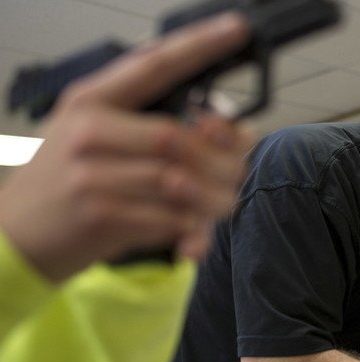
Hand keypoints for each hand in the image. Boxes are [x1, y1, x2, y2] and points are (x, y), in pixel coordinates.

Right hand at [0, 13, 252, 282]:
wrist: (18, 235)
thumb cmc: (68, 182)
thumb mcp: (96, 138)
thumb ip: (150, 125)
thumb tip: (227, 126)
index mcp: (91, 101)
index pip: (154, 65)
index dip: (199, 45)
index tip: (237, 30)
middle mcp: (88, 131)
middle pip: (179, 136)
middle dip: (224, 158)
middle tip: (239, 171)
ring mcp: (91, 174)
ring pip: (180, 181)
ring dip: (216, 198)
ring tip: (225, 203)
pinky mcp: (100, 215)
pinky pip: (169, 218)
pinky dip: (194, 228)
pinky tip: (195, 232)